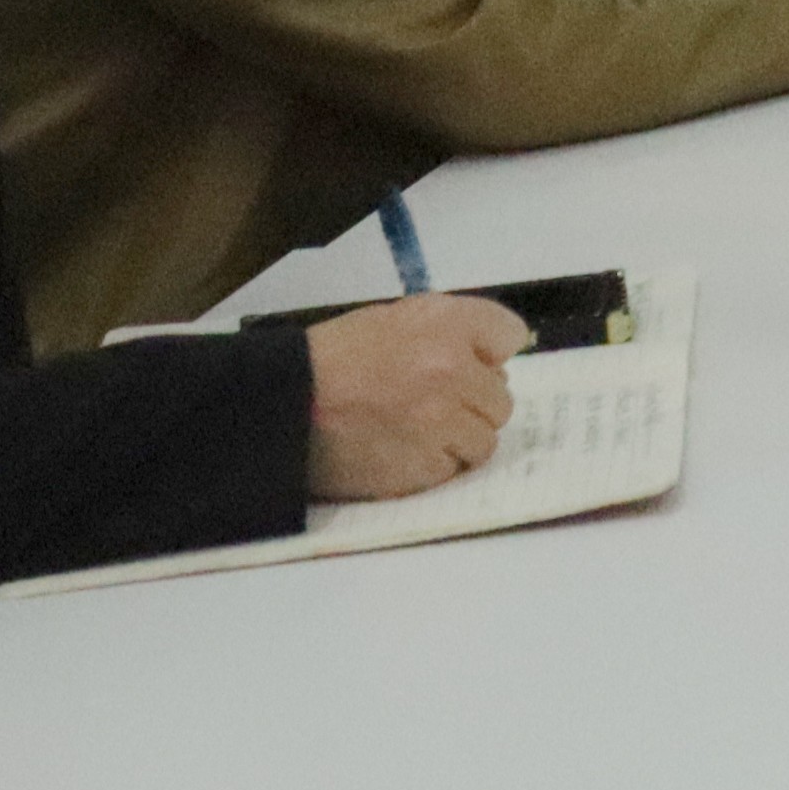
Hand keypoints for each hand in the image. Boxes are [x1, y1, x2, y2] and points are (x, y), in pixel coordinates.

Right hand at [300, 294, 526, 500]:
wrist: (279, 403)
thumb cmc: (331, 358)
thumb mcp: (393, 319)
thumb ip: (448, 331)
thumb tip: (490, 359)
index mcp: (444, 324)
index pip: (509, 335)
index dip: (490, 353)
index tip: (475, 364)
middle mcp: (451, 370)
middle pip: (501, 399)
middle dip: (473, 404)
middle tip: (434, 405)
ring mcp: (439, 422)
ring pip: (482, 441)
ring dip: (457, 440)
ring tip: (416, 432)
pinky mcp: (422, 466)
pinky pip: (450, 470)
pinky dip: (431, 465)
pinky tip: (399, 451)